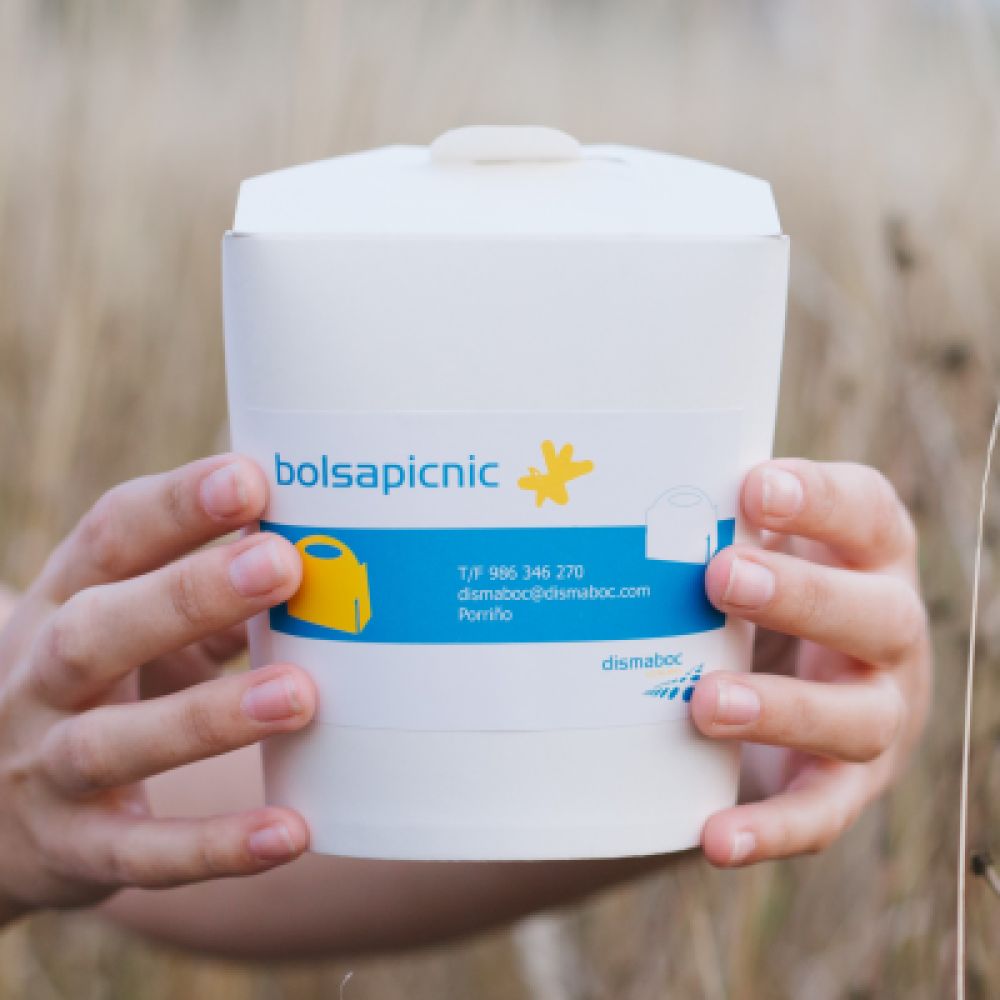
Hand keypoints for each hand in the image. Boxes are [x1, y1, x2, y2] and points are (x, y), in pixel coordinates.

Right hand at [0, 456, 315, 920]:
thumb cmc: (95, 685)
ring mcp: (47, 769)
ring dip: (207, 718)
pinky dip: (215, 848)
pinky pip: (141, 855)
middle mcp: (40, 680)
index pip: (109, 538)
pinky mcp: (74, 851)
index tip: (250, 478)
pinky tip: (290, 832)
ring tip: (298, 694)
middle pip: (97, 631)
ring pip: (113, 742)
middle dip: (187, 594)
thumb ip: (208, 598)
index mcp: (63, 603)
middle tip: (281, 563)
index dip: (176, 506)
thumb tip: (318, 558)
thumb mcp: (128, 625)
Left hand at [692, 460, 929, 866]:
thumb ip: (711, 522)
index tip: (754, 488)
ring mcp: (879, 714)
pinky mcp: (849, 786)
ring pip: (856, 720)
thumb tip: (609, 486)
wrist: (780, 692)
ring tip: (705, 703)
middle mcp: (889, 633)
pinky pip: (822, 814)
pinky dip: (771, 829)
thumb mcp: (746, 550)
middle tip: (720, 577)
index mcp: (867, 557)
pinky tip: (715, 837)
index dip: (821, 501)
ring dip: (781, 711)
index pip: (867, 514)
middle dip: (800, 596)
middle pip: (875, 615)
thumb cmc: (751, 598)